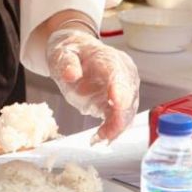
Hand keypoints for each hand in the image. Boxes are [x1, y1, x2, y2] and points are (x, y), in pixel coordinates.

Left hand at [46, 27, 139, 142]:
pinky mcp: (120, 102)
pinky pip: (122, 118)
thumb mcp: (63, 53)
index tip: (116, 103)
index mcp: (109, 59)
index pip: (118, 74)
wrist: (76, 54)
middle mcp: (123, 73)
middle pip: (128, 96)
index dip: (119, 89)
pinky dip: (113, 130)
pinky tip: (100, 137)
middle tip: (103, 134)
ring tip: (98, 138)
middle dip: (119, 117)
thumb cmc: (71, 53)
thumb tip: (70, 74)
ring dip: (116, 127)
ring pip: (128, 111)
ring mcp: (125, 88)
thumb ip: (67, 63)